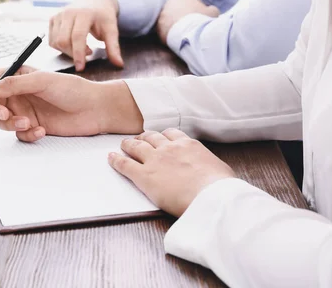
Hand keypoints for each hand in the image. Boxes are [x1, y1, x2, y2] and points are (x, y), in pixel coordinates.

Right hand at [0, 67, 142, 141]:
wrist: (95, 110)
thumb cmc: (73, 89)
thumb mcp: (41, 81)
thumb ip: (12, 84)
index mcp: (18, 76)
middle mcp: (18, 94)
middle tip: (5, 113)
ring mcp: (24, 111)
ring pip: (1, 122)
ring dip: (11, 124)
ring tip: (28, 123)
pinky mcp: (33, 127)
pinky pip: (18, 135)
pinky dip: (27, 134)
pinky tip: (41, 130)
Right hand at [49, 0, 123, 71]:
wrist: (96, 2)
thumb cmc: (104, 17)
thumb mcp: (112, 31)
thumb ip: (113, 48)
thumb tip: (119, 65)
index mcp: (84, 13)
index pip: (77, 37)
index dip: (78, 54)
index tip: (80, 68)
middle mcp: (68, 12)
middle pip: (63, 41)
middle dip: (73, 54)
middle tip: (88, 54)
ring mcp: (59, 15)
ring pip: (56, 42)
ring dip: (67, 51)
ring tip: (82, 47)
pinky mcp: (53, 18)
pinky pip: (51, 40)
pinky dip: (60, 47)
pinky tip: (73, 44)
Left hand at [108, 129, 235, 216]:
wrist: (211, 197)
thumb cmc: (220, 188)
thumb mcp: (220, 170)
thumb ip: (209, 166)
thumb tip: (213, 172)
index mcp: (188, 145)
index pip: (171, 134)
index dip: (163, 135)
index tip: (160, 137)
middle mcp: (169, 148)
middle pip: (151, 137)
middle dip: (143, 137)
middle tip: (138, 139)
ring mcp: (155, 160)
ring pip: (136, 147)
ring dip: (128, 145)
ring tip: (123, 145)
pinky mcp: (144, 176)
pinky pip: (125, 165)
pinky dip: (116, 160)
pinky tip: (110, 158)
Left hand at [156, 0, 218, 44]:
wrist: (192, 33)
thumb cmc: (204, 20)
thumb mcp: (213, 12)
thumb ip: (210, 9)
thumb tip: (210, 10)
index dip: (193, 8)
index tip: (197, 16)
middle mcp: (170, 2)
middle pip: (176, 9)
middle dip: (181, 16)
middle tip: (189, 25)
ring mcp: (162, 15)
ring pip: (168, 20)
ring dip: (174, 25)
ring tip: (183, 34)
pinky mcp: (158, 27)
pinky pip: (164, 31)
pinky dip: (169, 34)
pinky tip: (177, 39)